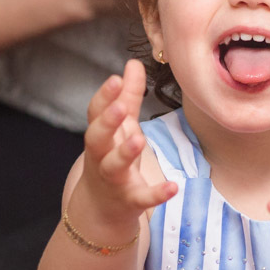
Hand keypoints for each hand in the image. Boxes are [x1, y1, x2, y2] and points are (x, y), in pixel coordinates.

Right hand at [75, 60, 175, 226]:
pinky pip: (142, 198)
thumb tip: (133, 62)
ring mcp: (113, 179)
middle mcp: (101, 156)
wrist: (100, 207)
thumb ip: (127, 95)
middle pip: (97, 138)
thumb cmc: (111, 156)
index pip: (95, 112)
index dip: (104, 96)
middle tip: (119, 107)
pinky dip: (156, 194)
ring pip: (114, 166)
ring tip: (139, 140)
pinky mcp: (129, 200)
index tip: (115, 78)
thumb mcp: (120, 126)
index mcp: (100, 135)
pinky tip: (173, 188)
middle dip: (107, 122)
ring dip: (125, 153)